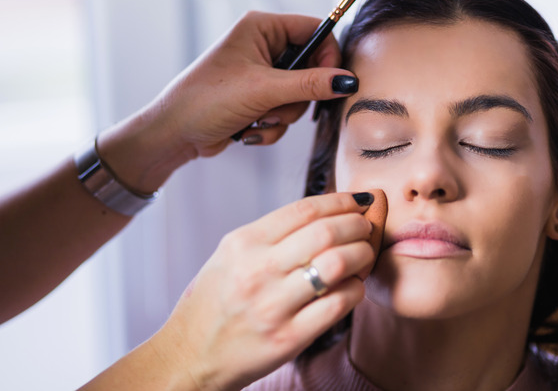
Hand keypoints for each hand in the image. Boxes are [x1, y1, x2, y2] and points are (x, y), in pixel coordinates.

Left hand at [98, 11, 357, 193]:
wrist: (175, 134)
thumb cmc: (206, 101)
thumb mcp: (263, 90)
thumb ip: (310, 85)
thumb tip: (347, 81)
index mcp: (261, 27)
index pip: (315, 30)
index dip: (328, 57)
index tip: (332, 83)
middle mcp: (262, 46)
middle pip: (311, 68)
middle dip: (297, 97)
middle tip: (278, 106)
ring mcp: (260, 75)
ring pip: (299, 96)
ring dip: (282, 116)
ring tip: (257, 119)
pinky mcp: (257, 100)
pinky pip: (284, 114)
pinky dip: (271, 127)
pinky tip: (247, 131)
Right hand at [151, 192, 376, 389]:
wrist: (190, 355)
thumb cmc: (212, 303)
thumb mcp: (229, 256)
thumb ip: (270, 236)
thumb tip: (323, 215)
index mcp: (242, 244)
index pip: (303, 210)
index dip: (339, 201)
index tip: (357, 201)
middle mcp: (256, 270)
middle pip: (326, 233)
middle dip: (357, 225)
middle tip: (367, 227)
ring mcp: (273, 306)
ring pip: (337, 265)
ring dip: (362, 255)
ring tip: (365, 254)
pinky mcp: (288, 338)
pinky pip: (338, 305)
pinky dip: (355, 290)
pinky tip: (353, 286)